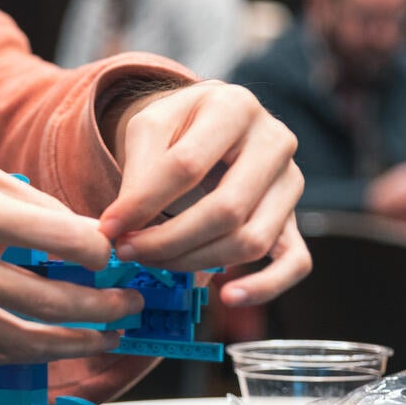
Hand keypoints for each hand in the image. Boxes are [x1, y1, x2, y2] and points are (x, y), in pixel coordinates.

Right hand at [0, 142, 145, 363]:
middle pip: (49, 304)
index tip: (116, 255)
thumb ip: (28, 202)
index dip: (101, 253)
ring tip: (103, 336)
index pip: (60, 242)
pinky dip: (20, 350)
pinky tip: (45, 340)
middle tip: (130, 306)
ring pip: (19, 344)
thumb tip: (86, 235)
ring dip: (72, 344)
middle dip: (103, 309)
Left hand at [98, 80, 309, 305]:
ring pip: (252, 239)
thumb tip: (121, 226)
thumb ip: (138, 173)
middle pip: (225, 209)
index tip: (109, 228)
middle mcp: (275, 142)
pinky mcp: (295, 217)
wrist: (209, 124)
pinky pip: (296, 261)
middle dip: (169, 239)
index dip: (143, 202)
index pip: (188, 166)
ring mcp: (291, 182)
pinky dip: (265, 286)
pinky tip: (227, 296)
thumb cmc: (177, 127)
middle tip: (129, 252)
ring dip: (196, 261)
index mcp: (235, 108)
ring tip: (154, 262)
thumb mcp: (149, 128)